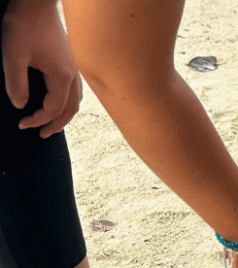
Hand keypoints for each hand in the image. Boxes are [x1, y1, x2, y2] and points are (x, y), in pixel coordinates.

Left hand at [1, 0, 82, 136]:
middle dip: (56, 125)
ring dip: (64, 115)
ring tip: (51, 123)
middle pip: (70, 109)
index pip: (53, 109)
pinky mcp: (69, 62)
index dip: (38, 120)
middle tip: (41, 135)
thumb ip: (16, 84)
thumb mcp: (13, 56)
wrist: (37, 4)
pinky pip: (74, 90)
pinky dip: (67, 102)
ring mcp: (73, 68)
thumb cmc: (25, 26)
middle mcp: (72, 75)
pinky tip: (58, 101)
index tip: (22, 124)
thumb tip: (20, 104)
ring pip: (75, 100)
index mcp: (62, 76)